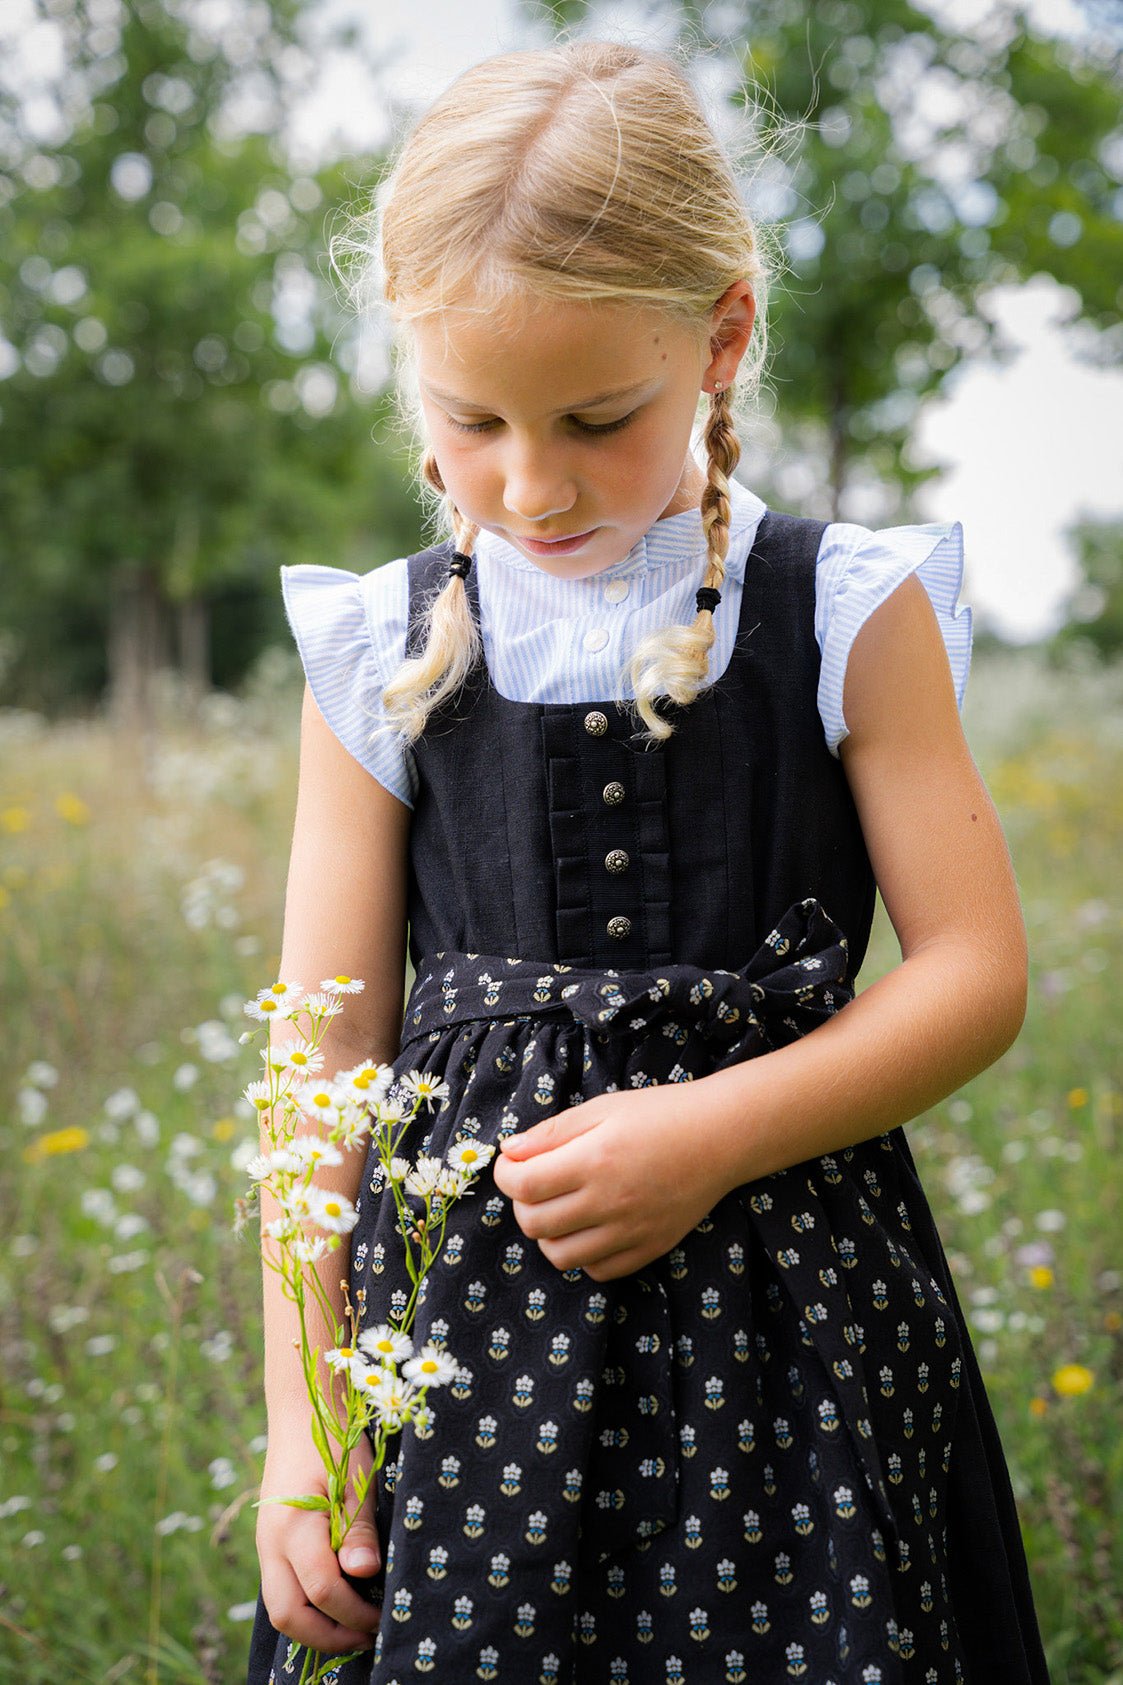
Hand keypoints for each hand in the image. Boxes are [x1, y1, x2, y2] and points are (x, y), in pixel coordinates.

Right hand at [256, 1431, 380, 1655]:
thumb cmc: (333, 1440)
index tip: (384, 1618)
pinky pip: (282, 1591)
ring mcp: (266, 1546)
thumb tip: (363, 1574)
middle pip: (287, 1615)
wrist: (300, 1412)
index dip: (353, 1613)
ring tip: (356, 1628)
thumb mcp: (355, 1478)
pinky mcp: (271, 1545)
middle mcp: (270, 1543)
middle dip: (328, 1637)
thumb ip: (356, 1529)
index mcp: (292, 1525)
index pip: (321, 1589)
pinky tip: (338, 1605)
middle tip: (368, 1637)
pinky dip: (307, 1608)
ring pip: (280, 1608)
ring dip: (316, 1628)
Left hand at [492, 1085, 727, 1280]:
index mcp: (593, 1161)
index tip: (511, 1163)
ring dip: (548, 1234)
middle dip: (522, 1204)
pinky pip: (598, 1271)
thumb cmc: (660, 1114)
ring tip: (560, 1208)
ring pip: (561, 1256)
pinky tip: (589, 1227)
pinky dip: (583, 1255)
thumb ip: (552, 1132)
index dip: (505, 1174)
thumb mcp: (603, 1108)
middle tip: (534, 1184)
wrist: (721, 1137)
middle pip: (534, 1224)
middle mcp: (609, 1203)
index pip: (523, 1184)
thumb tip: (509, 1151)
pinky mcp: (649, 1249)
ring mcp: (630, 1232)